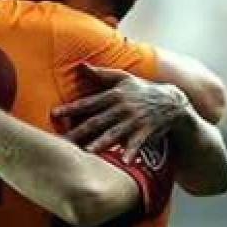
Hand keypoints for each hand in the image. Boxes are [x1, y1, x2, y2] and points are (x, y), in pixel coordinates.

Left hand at [53, 64, 192, 159]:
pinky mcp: (146, 130)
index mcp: (114, 95)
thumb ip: (101, 74)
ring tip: (88, 151)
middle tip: (64, 140)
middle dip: (80, 130)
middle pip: (97, 121)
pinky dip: (132, 152)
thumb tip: (81, 65)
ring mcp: (135, 120)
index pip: (88, 103)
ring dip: (101, 142)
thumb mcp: (124, 78)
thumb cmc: (142, 90)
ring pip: (115, 133)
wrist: (171, 101)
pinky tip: (124, 162)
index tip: (54, 114)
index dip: (71, 108)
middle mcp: (122, 107)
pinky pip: (137, 143)